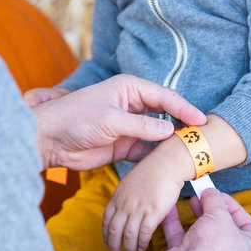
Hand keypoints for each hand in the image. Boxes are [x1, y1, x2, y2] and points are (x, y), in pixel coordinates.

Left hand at [32, 75, 206, 170]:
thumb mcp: (110, 119)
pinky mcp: (124, 145)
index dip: (183, 108)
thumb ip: (141, 126)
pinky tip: (169, 161)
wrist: (50, 140)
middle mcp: (132, 106)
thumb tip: (168, 131)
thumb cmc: (75, 119)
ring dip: (170, 141)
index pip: (163, 96)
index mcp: (129, 89)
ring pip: (157, 133)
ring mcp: (129, 126)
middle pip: (164, 113)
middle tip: (199, 136)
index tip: (200, 121)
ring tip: (189, 150)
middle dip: (181, 123)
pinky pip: (146, 150)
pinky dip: (157, 155)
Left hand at [102, 135, 192, 250]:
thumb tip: (125, 209)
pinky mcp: (153, 211)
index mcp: (118, 196)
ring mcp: (138, 208)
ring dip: (128, 250)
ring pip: (128, 235)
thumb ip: (125, 197)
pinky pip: (144, 233)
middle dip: (114, 247)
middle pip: (114, 232)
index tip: (109, 244)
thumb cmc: (153, 171)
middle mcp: (125, 203)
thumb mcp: (131, 183)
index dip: (106, 236)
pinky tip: (144, 247)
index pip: (106, 220)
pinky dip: (142, 243)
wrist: (168, 163)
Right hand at [156, 189, 250, 250]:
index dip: (234, 206)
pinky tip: (171, 210)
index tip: (220, 195)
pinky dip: (179, 226)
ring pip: (205, 236)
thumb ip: (216, 201)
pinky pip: (186, 242)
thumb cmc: (213, 248)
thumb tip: (211, 193)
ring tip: (192, 200)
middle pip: (225, 230)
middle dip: (213, 210)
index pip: (248, 225)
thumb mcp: (219, 216)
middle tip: (204, 196)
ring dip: (198, 217)